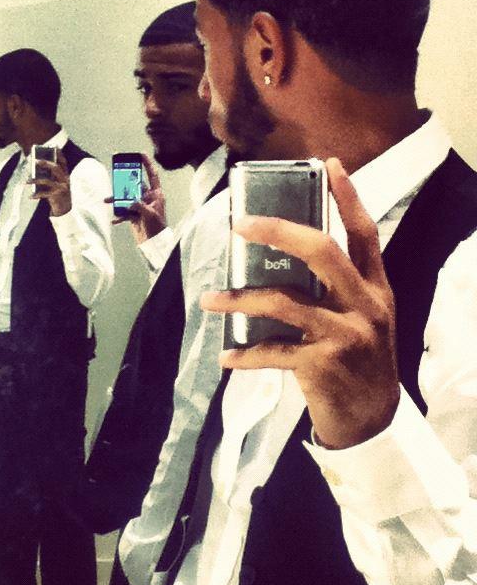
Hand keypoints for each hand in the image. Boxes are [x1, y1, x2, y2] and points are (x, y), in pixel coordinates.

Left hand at [28, 150, 71, 216]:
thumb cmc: (59, 195)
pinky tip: (30, 196)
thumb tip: (36, 170)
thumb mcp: (56, 184)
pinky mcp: (57, 196)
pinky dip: (37, 195)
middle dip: (45, 163)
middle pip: (56, 168)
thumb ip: (50, 177)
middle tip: (35, 161)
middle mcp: (65, 180)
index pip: (63, 162)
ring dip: (36, 180)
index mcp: (65, 175)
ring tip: (27, 181)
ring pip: (48, 181)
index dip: (59, 154)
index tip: (54, 147)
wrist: (66, 210)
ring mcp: (62, 188)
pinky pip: (45, 194)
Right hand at [105, 153, 166, 243]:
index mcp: (156, 195)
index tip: (141, 154)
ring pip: (126, 198)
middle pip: (135, 184)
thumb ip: (140, 205)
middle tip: (116, 171)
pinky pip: (123, 212)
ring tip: (106, 201)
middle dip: (125, 180)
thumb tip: (130, 201)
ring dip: (116, 199)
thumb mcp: (150, 215)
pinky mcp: (134, 214)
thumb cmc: (157, 228)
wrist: (154, 244)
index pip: (152, 176)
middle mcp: (148, 198)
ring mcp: (140, 206)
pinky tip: (114, 220)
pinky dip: (118, 215)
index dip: (147, 164)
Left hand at [200, 158, 399, 449]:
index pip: (364, 234)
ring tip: (209, 300)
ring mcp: (345, 335)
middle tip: (241, 224)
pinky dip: (245, 354)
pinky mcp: (322, 365)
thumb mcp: (359, 318)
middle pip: (323, 253)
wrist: (373, 419)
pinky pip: (273, 352)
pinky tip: (226, 357)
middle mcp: (364, 306)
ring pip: (284, 303)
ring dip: (239, 300)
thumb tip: (279, 258)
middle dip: (279, 232)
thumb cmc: (359, 359)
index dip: (347, 198)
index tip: (328, 165)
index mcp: (375, 288)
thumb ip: (334, 288)